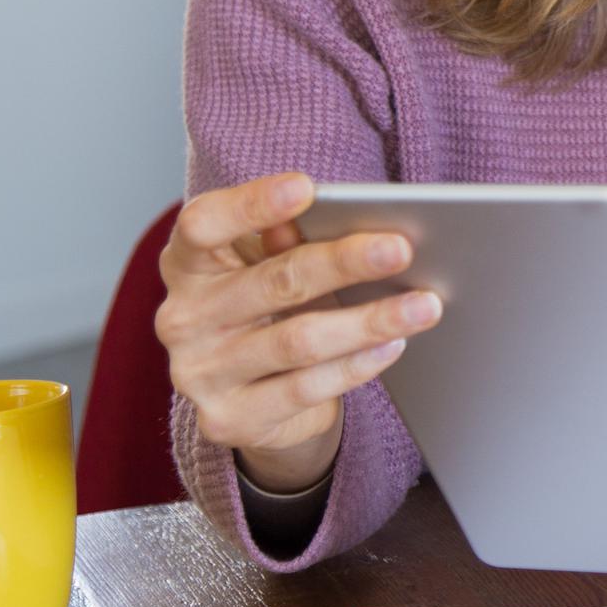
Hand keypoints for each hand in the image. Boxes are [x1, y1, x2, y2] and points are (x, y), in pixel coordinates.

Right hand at [156, 172, 443, 492]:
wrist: (249, 395)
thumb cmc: (267, 303)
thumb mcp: (266, 264)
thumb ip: (287, 240)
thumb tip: (335, 216)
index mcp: (187, 262)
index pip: (203, 223)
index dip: (250, 204)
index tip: (306, 188)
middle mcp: (183, 317)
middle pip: (273, 281)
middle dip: (344, 263)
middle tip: (401, 249)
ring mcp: (199, 373)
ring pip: (297, 341)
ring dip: (368, 321)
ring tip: (423, 305)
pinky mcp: (227, 418)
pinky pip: (303, 389)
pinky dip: (355, 365)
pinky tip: (393, 345)